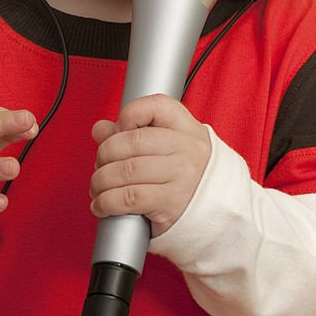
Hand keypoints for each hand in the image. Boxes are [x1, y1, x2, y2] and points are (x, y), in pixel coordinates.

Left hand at [90, 94, 210, 236]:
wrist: (217, 209)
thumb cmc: (187, 174)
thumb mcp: (169, 145)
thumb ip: (133, 133)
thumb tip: (100, 129)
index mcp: (186, 127)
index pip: (155, 106)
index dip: (129, 114)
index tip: (119, 129)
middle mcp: (186, 148)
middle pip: (132, 142)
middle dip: (105, 154)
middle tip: (100, 165)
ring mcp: (181, 175)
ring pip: (126, 171)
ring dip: (101, 181)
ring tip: (97, 187)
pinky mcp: (171, 203)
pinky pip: (129, 198)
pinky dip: (106, 202)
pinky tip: (102, 205)